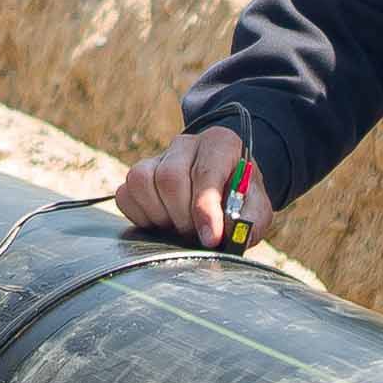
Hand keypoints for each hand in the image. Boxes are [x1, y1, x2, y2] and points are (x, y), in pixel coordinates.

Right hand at [115, 123, 251, 244]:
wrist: (222, 191)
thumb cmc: (239, 201)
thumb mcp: (257, 210)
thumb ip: (250, 220)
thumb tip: (226, 232)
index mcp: (221, 144)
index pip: (205, 172)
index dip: (205, 209)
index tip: (210, 238)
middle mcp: (186, 144)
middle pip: (170, 177)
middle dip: (182, 215)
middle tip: (194, 234)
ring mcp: (158, 157)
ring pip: (142, 180)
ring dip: (160, 215)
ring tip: (178, 227)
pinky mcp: (138, 174)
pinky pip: (125, 193)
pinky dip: (140, 215)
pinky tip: (161, 222)